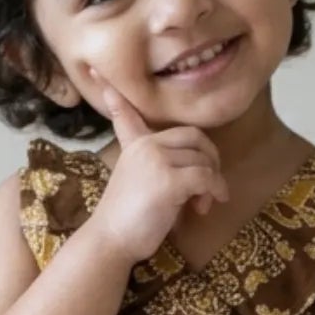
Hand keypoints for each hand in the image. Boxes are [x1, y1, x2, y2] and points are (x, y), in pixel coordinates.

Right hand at [83, 63, 228, 261]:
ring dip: (212, 183)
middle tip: (210, 185)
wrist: (112, 240)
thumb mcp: (141, 185)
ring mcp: (156, 160)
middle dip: (211, 159)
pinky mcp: (169, 180)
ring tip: (202, 204)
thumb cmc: (128, 220)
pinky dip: (214, 191)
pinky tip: (206, 206)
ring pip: (204, 159)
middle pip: (195, 137)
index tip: (100, 74)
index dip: (114, 95)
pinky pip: (206, 177)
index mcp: (135, 145)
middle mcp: (145, 145)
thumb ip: (161, 169)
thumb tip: (198, 178)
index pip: (126, 113)